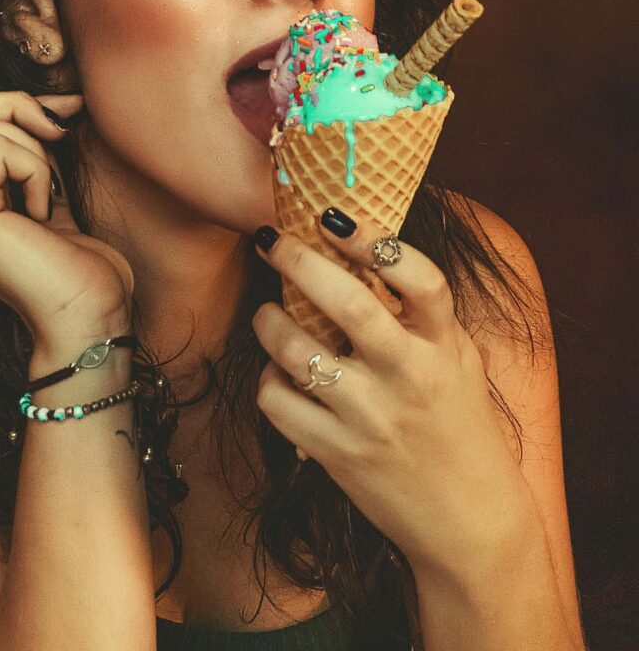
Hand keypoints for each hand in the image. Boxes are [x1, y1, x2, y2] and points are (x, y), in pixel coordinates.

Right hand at [0, 91, 133, 348]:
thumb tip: (56, 101)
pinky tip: (44, 214)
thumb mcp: (54, 190)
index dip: (14, 103)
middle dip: (18, 107)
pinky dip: (35, 170)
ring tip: (49, 194)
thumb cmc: (82, 265)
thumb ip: (36, 150)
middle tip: (61, 134)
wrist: (90, 316)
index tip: (68, 111)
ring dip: (31, 147)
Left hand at [251, 211, 537, 577]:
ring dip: (268, 321)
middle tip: (271, 240)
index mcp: (444, 348)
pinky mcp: (336, 454)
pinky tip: (279, 371)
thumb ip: (420, 315)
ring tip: (266, 312)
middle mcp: (409, 378)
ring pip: (297, 352)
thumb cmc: (459, 426)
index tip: (333, 215)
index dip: (375, 241)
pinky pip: (278, 401)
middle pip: (349, 305)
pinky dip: (269, 379)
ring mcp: (369, 418)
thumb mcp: (457, 361)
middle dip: (299, 262)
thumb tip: (361, 250)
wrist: (470, 523)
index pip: (420, 280)